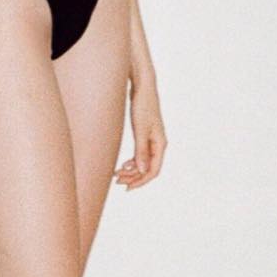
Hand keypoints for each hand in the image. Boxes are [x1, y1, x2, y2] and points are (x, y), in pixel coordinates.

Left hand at [115, 76, 166, 190]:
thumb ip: (141, 151)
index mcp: (160, 144)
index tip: (127, 188)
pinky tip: (122, 165)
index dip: (141, 181)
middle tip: (117, 181)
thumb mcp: (140, 129)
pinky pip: (140, 155)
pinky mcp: (145, 135)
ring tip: (116, 175)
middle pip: (148, 169)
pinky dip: (132, 162)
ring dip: (131, 171)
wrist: (142, 87)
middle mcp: (158, 144)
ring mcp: (152, 140)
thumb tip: (142, 171)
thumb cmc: (143, 105)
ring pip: (143, 163)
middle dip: (134, 177)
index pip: (153, 170)